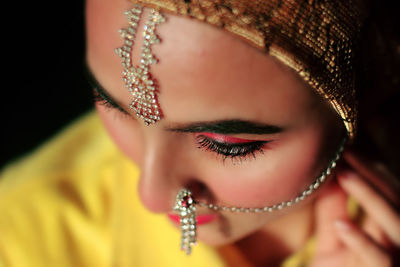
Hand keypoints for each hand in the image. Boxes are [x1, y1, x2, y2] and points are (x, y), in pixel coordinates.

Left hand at [311, 150, 399, 266]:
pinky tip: (341, 224)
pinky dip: (362, 241)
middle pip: (395, 201)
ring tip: (344, 175)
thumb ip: (333, 212)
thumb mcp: (331, 241)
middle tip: (346, 153)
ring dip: (370, 197)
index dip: (370, 170)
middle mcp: (395, 242)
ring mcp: (395, 261)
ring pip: (395, 225)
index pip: (387, 193)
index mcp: (385, 232)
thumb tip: (330, 176)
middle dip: (372, 174)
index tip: (347, 149)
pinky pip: (380, 259)